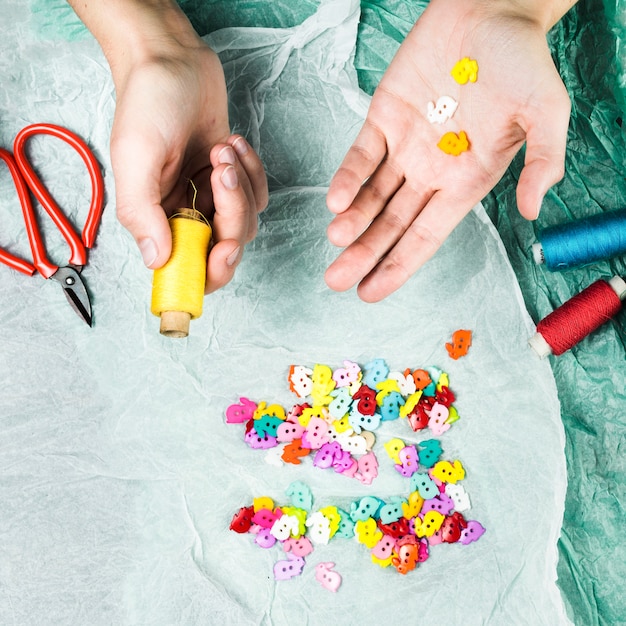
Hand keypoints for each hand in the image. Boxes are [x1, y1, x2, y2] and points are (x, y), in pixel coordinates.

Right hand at [111, 42, 267, 292]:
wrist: (171, 61)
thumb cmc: (147, 104)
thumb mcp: (135, 158)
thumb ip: (142, 213)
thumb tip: (156, 260)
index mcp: (155, 220)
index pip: (188, 270)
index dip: (210, 271)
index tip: (223, 249)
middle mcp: (184, 215)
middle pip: (225, 246)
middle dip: (233, 215)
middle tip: (222, 177)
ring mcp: (209, 197)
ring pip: (246, 219)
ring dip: (241, 184)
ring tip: (220, 148)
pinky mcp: (231, 178)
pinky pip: (257, 192)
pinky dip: (252, 171)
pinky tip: (232, 143)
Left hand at [325, 0, 571, 301]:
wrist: (491, 7)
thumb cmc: (522, 60)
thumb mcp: (546, 111)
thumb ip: (542, 160)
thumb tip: (531, 211)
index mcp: (466, 180)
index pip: (426, 236)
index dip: (398, 266)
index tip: (371, 292)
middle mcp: (431, 171)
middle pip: (391, 225)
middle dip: (365, 254)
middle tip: (337, 280)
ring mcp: (405, 146)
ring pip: (371, 196)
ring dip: (353, 222)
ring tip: (336, 243)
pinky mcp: (383, 117)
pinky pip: (361, 155)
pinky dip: (348, 178)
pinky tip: (336, 202)